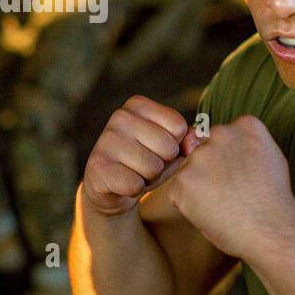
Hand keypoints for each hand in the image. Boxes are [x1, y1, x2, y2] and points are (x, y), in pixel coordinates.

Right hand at [82, 95, 203, 216]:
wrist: (111, 188)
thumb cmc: (145, 162)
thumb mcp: (170, 148)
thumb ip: (189, 139)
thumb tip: (197, 139)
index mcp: (138, 105)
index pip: (178, 126)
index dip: (174, 146)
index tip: (157, 149)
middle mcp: (120, 116)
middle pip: (168, 147)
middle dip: (163, 164)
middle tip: (145, 165)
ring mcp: (106, 140)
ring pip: (153, 167)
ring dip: (149, 178)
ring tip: (134, 173)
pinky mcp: (98, 166)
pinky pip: (135, 185)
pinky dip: (135, 190)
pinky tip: (123, 183)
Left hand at [163, 115, 294, 260]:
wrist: (271, 230)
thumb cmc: (273, 201)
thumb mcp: (272, 157)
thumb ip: (246, 143)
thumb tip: (223, 142)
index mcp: (245, 125)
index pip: (224, 135)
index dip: (229, 159)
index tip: (241, 176)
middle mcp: (220, 134)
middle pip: (204, 149)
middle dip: (210, 169)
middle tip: (230, 193)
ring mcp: (200, 156)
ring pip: (190, 170)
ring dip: (198, 186)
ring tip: (222, 205)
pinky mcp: (183, 180)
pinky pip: (178, 192)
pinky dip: (189, 205)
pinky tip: (210, 213)